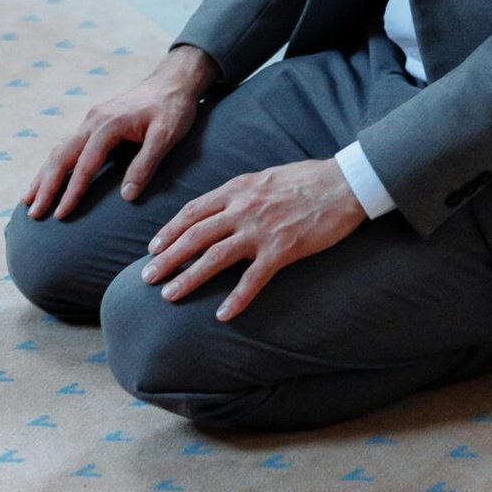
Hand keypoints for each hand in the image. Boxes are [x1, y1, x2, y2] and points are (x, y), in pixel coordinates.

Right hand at [20, 49, 212, 219]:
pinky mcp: (94, 121)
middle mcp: (93, 120)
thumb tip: (127, 196)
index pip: (85, 164)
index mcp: (109, 124)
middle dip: (45, 186)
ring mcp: (91, 119)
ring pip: (59, 149)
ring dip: (43, 175)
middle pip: (61, 156)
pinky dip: (53, 163)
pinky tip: (46, 177)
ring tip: (28, 201)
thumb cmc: (173, 108)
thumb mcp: (167, 135)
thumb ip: (146, 163)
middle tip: (33, 214)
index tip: (59, 215)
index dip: (72, 191)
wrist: (174, 79)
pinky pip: (67, 144)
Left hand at [141, 158, 365, 318]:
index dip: (170, 230)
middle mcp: (244, 208)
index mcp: (239, 188)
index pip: (193, 211)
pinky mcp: (283, 249)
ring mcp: (262, 229)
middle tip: (147, 277)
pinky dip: (236, 298)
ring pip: (215, 257)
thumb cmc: (309, 179)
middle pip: (195, 235)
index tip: (153, 247)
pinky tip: (222, 315)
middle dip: (167, 257)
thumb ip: (242, 192)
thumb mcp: (266, 176)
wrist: (345, 182)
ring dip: (189, 278)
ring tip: (170, 295)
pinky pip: (253, 278)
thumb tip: (223, 206)